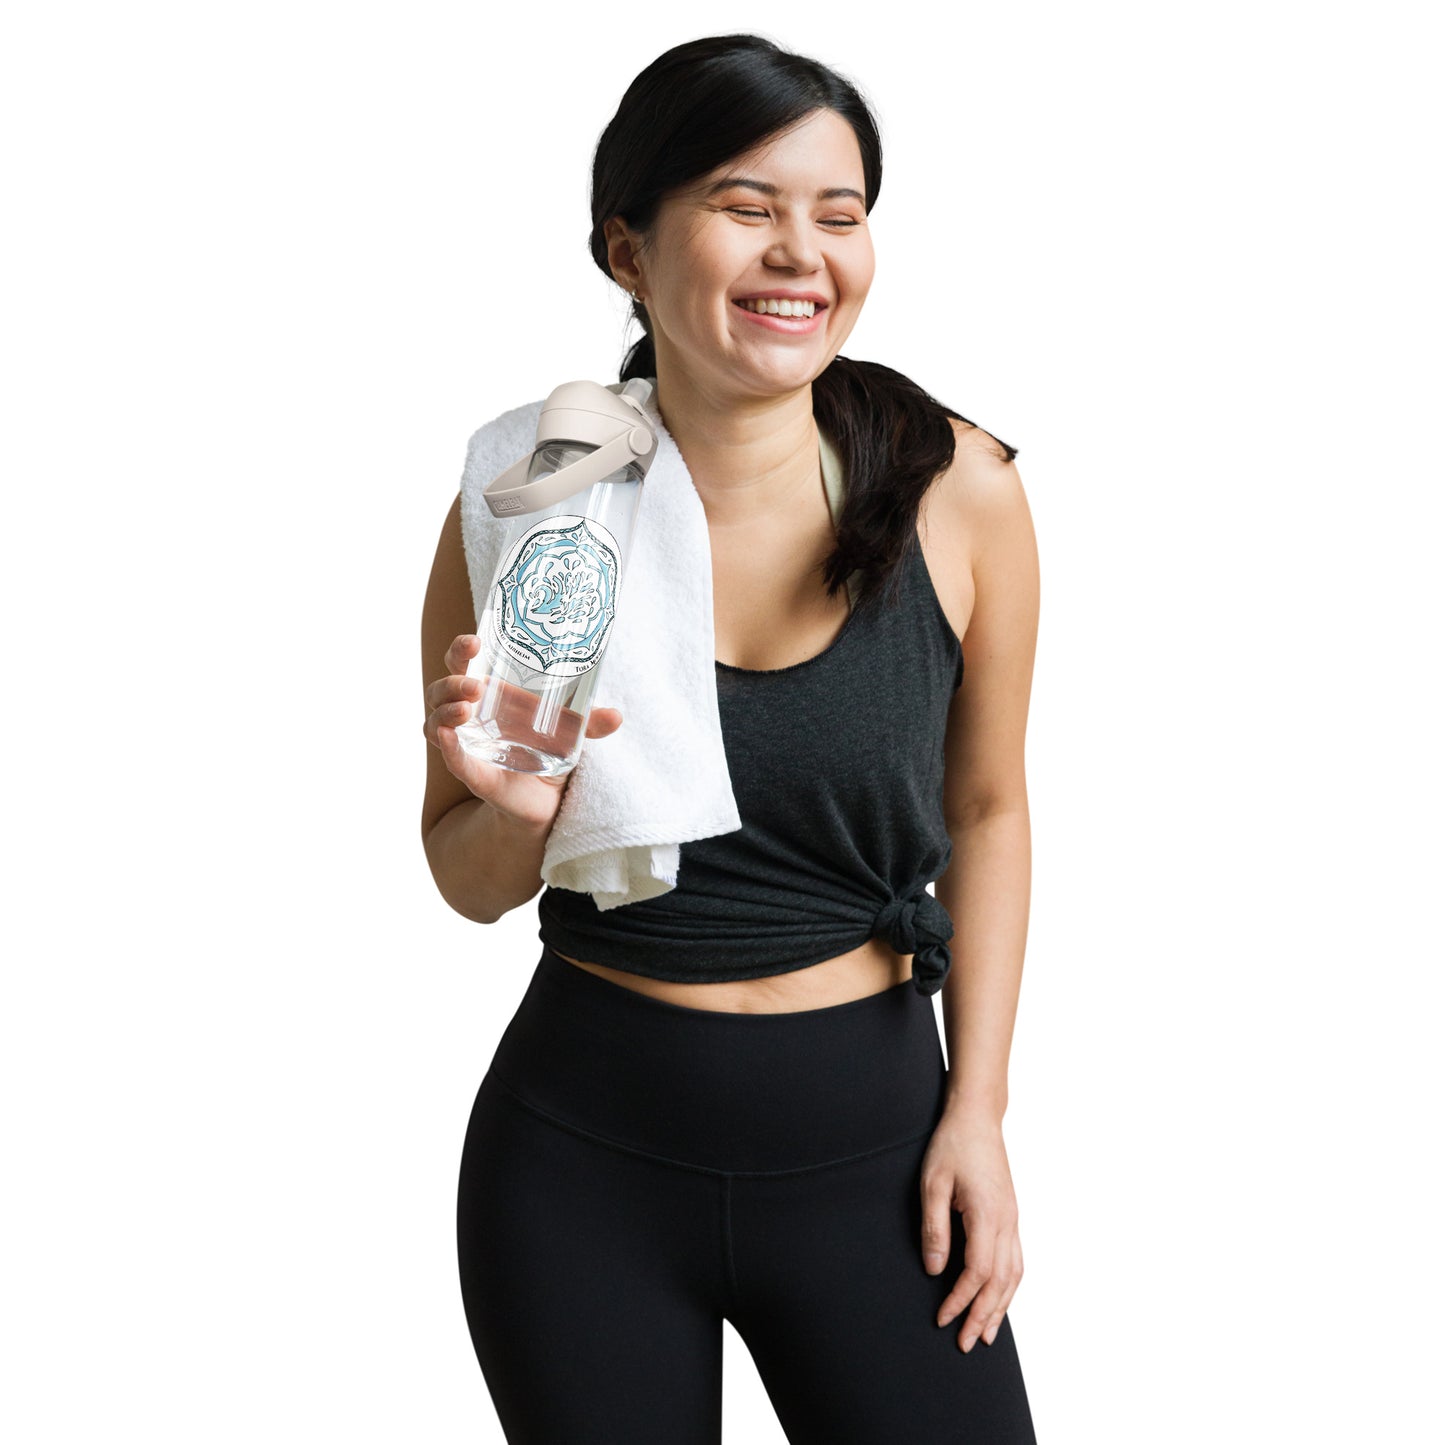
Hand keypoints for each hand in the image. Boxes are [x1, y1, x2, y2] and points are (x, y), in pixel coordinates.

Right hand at [422, 633, 624, 834]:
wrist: (547, 800)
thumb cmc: (549, 751)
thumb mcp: (572, 732)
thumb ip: (591, 723)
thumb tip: (616, 717)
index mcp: (490, 694)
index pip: (462, 663)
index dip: (461, 649)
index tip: (475, 640)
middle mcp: (470, 716)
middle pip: (441, 689)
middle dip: (454, 681)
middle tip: (477, 685)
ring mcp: (466, 744)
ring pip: (435, 721)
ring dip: (446, 711)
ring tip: (466, 709)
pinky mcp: (471, 774)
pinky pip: (451, 758)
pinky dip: (448, 747)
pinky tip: (450, 735)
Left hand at [920, 1107, 1023, 1352]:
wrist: (977, 1117)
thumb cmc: (952, 1145)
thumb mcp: (932, 1183)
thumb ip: (934, 1228)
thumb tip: (934, 1270)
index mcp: (987, 1215)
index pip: (977, 1272)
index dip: (960, 1300)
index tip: (942, 1319)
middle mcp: (1007, 1222)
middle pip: (1000, 1282)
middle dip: (982, 1315)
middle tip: (965, 1344)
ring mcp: (1013, 1219)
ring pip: (1014, 1275)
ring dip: (1000, 1307)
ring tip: (986, 1335)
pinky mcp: (1011, 1215)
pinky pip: (1016, 1260)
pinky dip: (1009, 1287)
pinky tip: (1000, 1298)